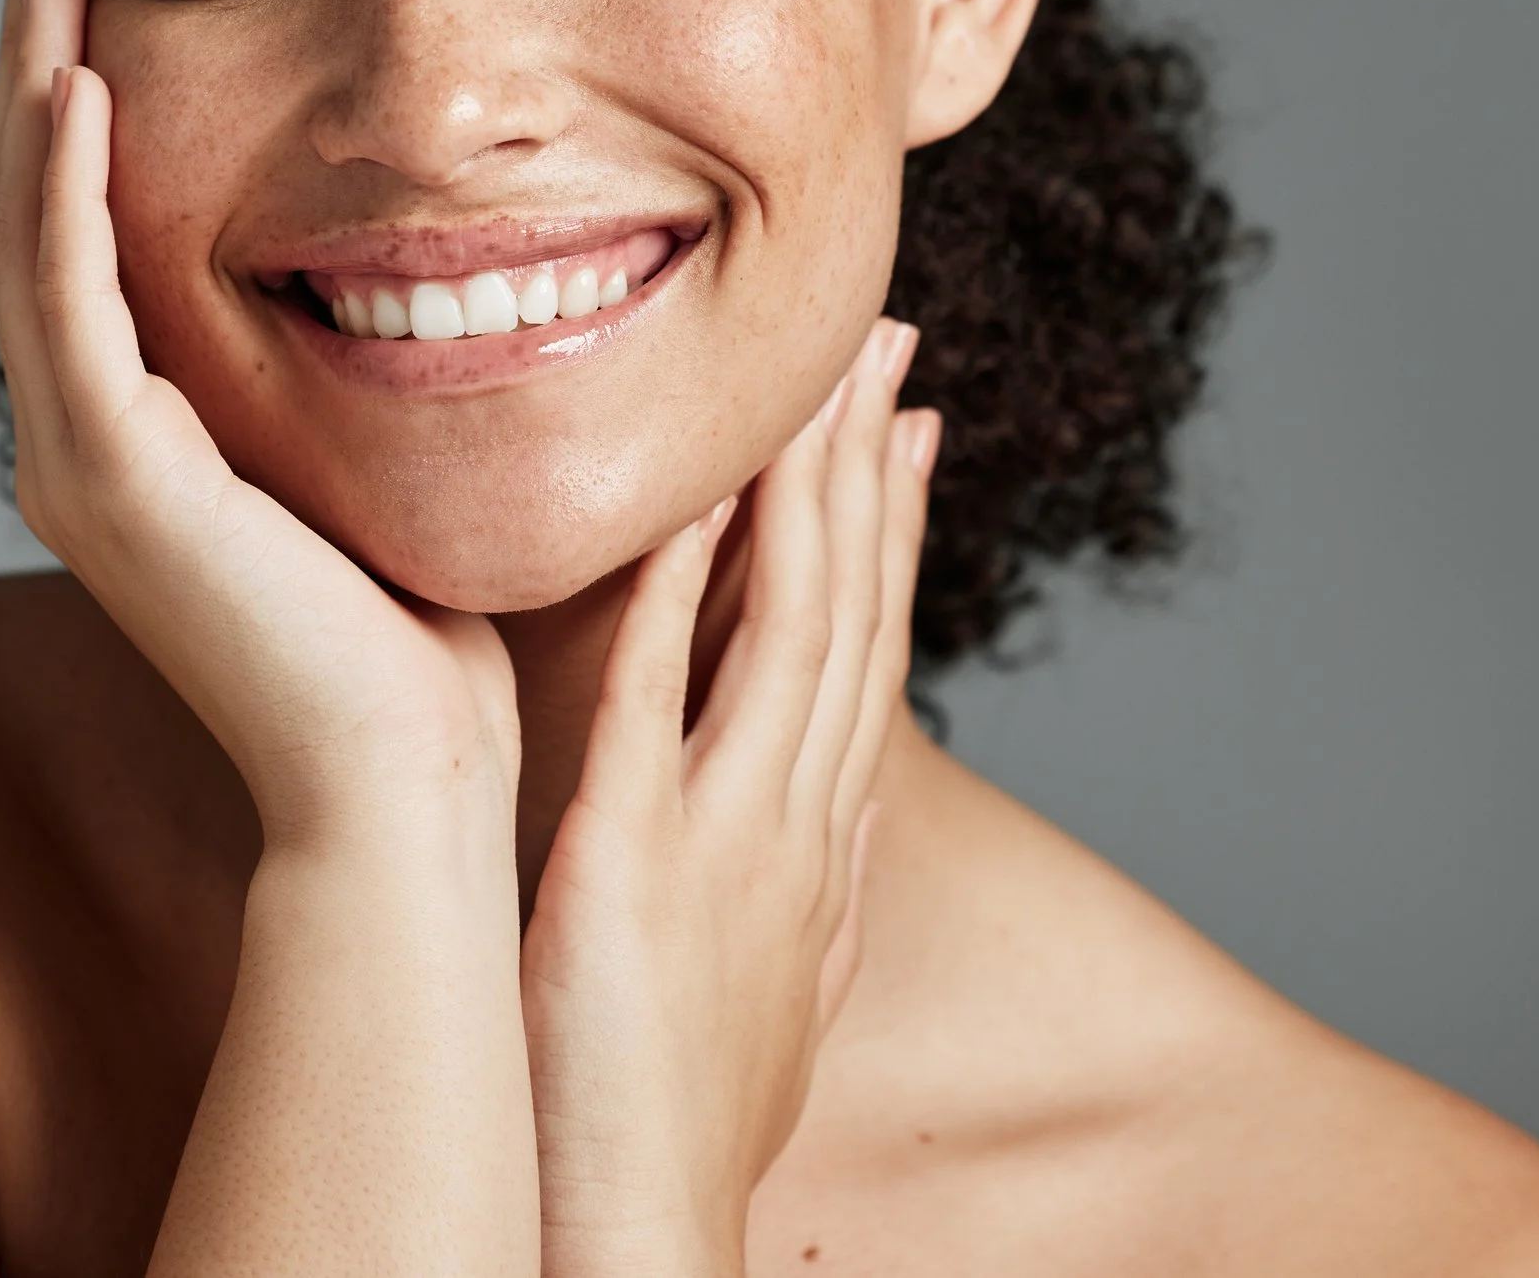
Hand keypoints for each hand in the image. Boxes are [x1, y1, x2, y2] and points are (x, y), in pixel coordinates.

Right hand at [0, 0, 520, 842]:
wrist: (405, 780)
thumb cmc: (417, 628)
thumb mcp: (372, 451)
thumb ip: (353, 353)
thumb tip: (422, 250)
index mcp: (135, 429)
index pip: (82, 226)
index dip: (77, 96)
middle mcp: (81, 435)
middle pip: (29, 205)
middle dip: (35, 56)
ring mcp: (82, 459)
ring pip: (25, 232)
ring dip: (32, 83)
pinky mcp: (115, 483)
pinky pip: (70, 303)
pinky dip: (64, 189)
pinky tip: (80, 83)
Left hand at [518, 318, 935, 1277]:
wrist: (645, 1236)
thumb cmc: (684, 1116)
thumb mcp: (774, 982)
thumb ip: (806, 880)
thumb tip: (842, 814)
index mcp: (820, 845)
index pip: (870, 654)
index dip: (893, 532)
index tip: (905, 426)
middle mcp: (798, 823)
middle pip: (850, 612)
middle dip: (871, 473)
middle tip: (884, 349)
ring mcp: (729, 836)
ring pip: (789, 627)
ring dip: (805, 494)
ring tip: (816, 378)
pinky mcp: (633, 857)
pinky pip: (661, 693)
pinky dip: (676, 588)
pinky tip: (685, 498)